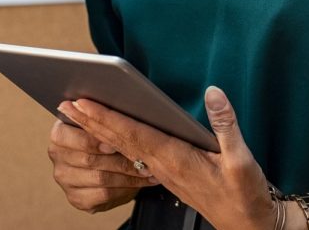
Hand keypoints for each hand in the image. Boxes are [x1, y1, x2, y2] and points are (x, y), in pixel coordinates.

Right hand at [47, 112, 156, 212]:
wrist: (108, 164)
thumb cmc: (106, 136)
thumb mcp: (102, 123)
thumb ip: (101, 117)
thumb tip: (110, 110)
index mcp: (59, 134)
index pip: (67, 137)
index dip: (91, 141)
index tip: (113, 143)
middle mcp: (57, 158)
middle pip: (89, 159)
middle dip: (119, 159)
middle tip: (142, 157)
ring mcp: (65, 180)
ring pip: (100, 178)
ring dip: (127, 174)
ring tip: (147, 169)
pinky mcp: (77, 199)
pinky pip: (104, 194)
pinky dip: (125, 189)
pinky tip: (140, 182)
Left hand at [59, 86, 276, 229]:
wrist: (244, 223)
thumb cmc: (242, 194)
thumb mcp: (241, 158)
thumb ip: (225, 124)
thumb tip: (213, 92)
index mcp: (176, 159)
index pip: (133, 134)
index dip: (107, 118)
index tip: (84, 103)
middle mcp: (162, 166)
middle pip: (119, 140)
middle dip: (91, 122)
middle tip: (65, 104)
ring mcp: (161, 172)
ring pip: (122, 147)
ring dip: (97, 131)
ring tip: (76, 115)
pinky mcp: (165, 174)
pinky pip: (132, 155)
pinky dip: (114, 140)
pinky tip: (105, 134)